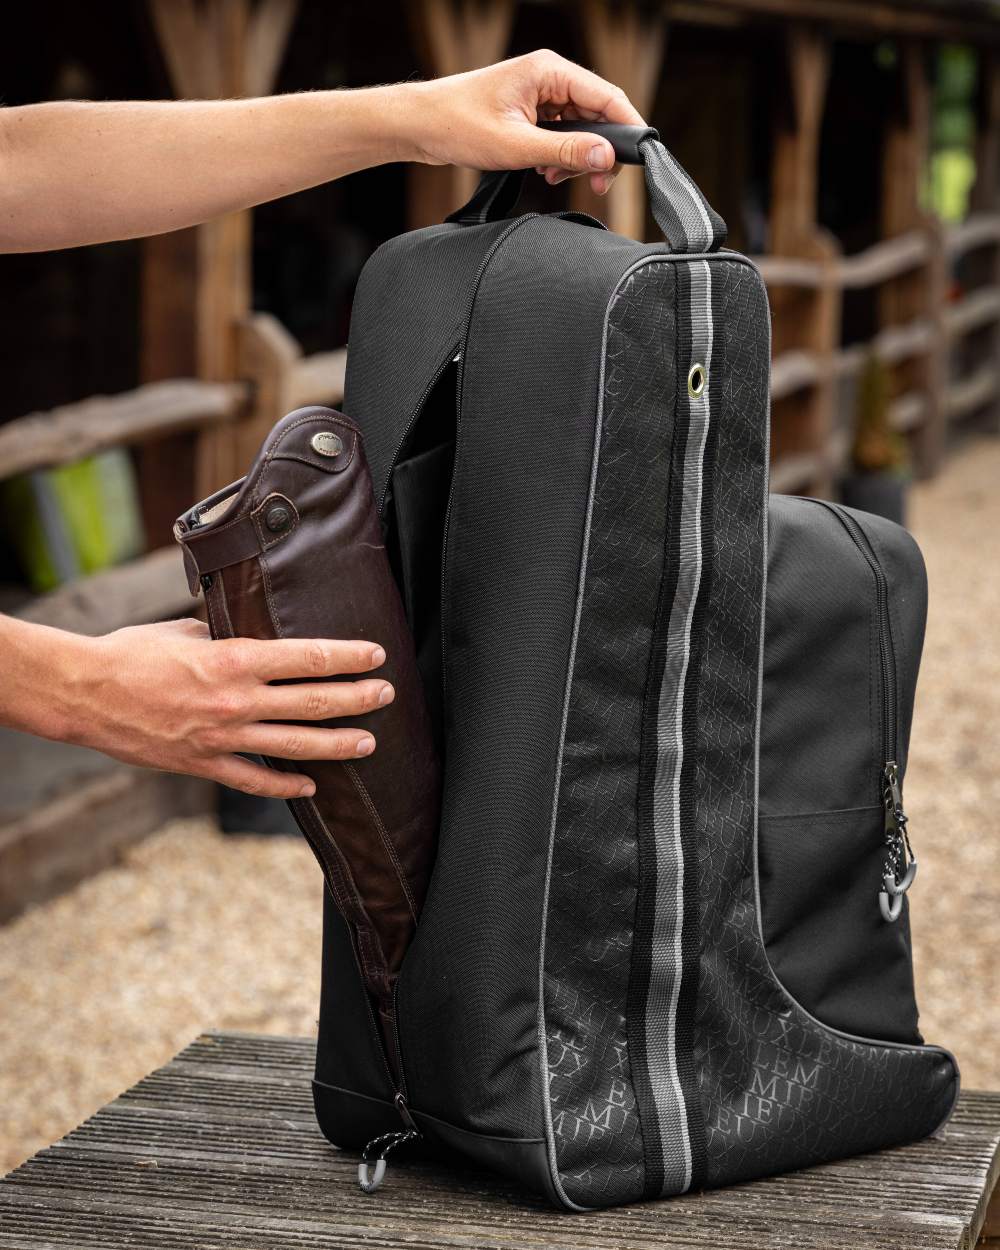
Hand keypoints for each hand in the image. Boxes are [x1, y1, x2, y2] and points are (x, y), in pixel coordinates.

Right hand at [37, 618, 393, 798]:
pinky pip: (255, 780)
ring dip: (338, 744)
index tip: (376, 655)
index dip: (348, 657)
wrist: (84, 693)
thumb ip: (227, 636)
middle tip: (387, 695)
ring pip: (296, 745)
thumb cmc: (132, 653)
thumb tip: (255, 635)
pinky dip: (286, 785)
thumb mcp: (186, 631)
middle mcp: (236, 701)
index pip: (307, 658)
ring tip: (368, 742)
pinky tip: (311, 786)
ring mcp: (222, 738)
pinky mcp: (204, 764)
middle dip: (357, 699)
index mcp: (234, 660)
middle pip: (313, 702)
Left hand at [395, 49, 645, 194]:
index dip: (629, 128)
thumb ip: (565, 151)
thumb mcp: (517, 145)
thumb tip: (605, 156)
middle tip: (597, 184)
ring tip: (556, 177)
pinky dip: (559, 156)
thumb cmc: (458, 124)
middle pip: (598, 114)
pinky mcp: (530, 111)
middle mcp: (549, 77)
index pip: (608, 96)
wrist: (420, 126)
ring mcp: (540, 94)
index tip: (638, 159)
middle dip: (600, 151)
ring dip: (576, 157)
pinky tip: (544, 171)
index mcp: (550, 71)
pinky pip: (561, 134)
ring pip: (580, 127)